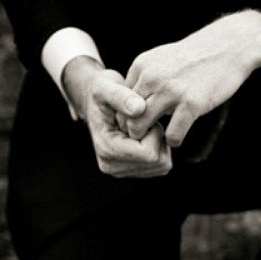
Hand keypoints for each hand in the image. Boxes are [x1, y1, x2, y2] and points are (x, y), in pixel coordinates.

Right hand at [63, 56, 172, 177]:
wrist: (98, 102)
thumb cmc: (103, 92)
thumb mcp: (107, 87)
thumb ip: (121, 96)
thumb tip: (139, 108)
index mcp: (106, 149)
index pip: (149, 154)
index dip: (153, 132)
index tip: (143, 115)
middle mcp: (112, 166)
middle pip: (158, 162)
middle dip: (157, 138)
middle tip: (143, 120)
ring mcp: (122, 171)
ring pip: (162, 165)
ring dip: (159, 143)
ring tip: (143, 127)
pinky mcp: (133, 171)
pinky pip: (162, 166)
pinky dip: (160, 149)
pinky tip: (146, 135)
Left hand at [124, 9, 260, 146]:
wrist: (229, 47)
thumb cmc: (198, 55)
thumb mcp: (163, 57)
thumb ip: (147, 75)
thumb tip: (134, 98)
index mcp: (142, 66)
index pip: (119, 99)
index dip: (126, 115)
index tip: (140, 122)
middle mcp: (151, 77)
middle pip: (126, 114)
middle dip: (134, 130)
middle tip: (147, 135)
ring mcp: (171, 91)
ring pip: (141, 126)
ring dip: (150, 138)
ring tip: (160, 138)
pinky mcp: (191, 104)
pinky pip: (172, 134)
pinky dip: (173, 141)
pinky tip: (178, 137)